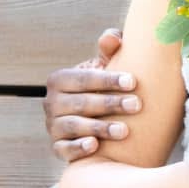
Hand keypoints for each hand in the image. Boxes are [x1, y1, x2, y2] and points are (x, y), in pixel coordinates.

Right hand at [44, 29, 139, 162]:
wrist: (94, 120)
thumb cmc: (103, 87)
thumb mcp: (105, 67)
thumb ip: (110, 50)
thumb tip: (112, 37)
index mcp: (60, 79)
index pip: (84, 78)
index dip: (108, 79)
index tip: (133, 81)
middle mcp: (51, 102)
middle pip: (81, 103)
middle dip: (110, 104)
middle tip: (137, 105)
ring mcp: (53, 126)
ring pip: (74, 126)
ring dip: (99, 128)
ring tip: (124, 131)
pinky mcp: (57, 147)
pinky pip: (64, 149)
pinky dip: (78, 148)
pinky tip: (95, 146)